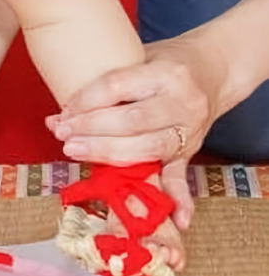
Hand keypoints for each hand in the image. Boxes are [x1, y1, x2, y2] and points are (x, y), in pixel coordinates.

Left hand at [47, 32, 226, 229]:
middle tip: (62, 134)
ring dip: (107, 153)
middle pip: (131, 121)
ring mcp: (190, 129)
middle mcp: (181, 102)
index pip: (117, 86)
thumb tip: (60, 112)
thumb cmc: (166, 61)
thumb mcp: (139, 55)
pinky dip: (178, 200)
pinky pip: (182, 177)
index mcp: (165, 72)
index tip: (63, 110)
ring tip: (75, 151)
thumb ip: (107, 81)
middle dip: (91, 129)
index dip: (86, 100)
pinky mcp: (191, 151)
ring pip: (149, 148)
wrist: (216, 69)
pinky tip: (176, 220)